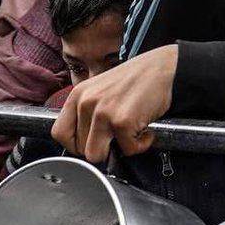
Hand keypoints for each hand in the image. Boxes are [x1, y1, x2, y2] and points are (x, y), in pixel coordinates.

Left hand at [51, 44, 177, 161]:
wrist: (164, 69)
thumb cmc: (137, 80)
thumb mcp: (101, 91)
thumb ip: (88, 112)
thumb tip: (85, 141)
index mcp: (78, 95)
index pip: (59, 133)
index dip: (75, 145)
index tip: (92, 143)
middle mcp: (86, 102)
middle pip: (79, 149)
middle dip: (102, 148)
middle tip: (119, 136)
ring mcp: (102, 112)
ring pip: (96, 155)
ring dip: (117, 149)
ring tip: (131, 134)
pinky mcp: (121, 121)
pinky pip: (126, 150)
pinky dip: (140, 145)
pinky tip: (145, 130)